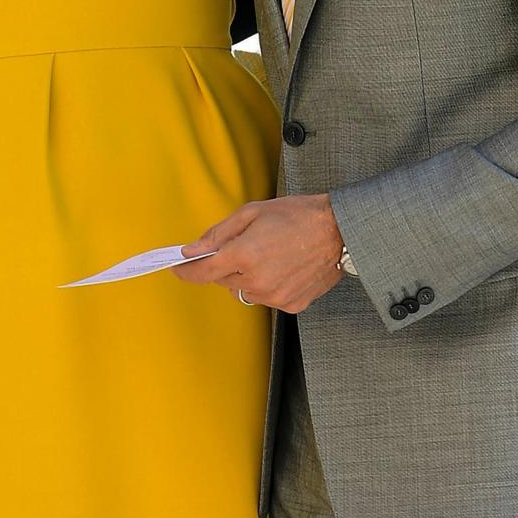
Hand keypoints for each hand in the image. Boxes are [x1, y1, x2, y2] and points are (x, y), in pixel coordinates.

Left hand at [174, 195, 345, 312]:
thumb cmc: (297, 215)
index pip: (202, 271)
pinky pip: (268, 298)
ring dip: (248, 276)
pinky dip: (269, 285)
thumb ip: (218, 233)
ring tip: (271, 254)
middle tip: (246, 244)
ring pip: (245, 291)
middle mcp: (256, 281)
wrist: (340, 230)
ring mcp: (275, 297)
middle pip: (223, 281)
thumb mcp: (252, 212)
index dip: (186, 270)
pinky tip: (285, 266)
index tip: (177, 268)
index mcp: (244, 255)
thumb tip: (191, 250)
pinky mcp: (291, 305)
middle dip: (226, 265)